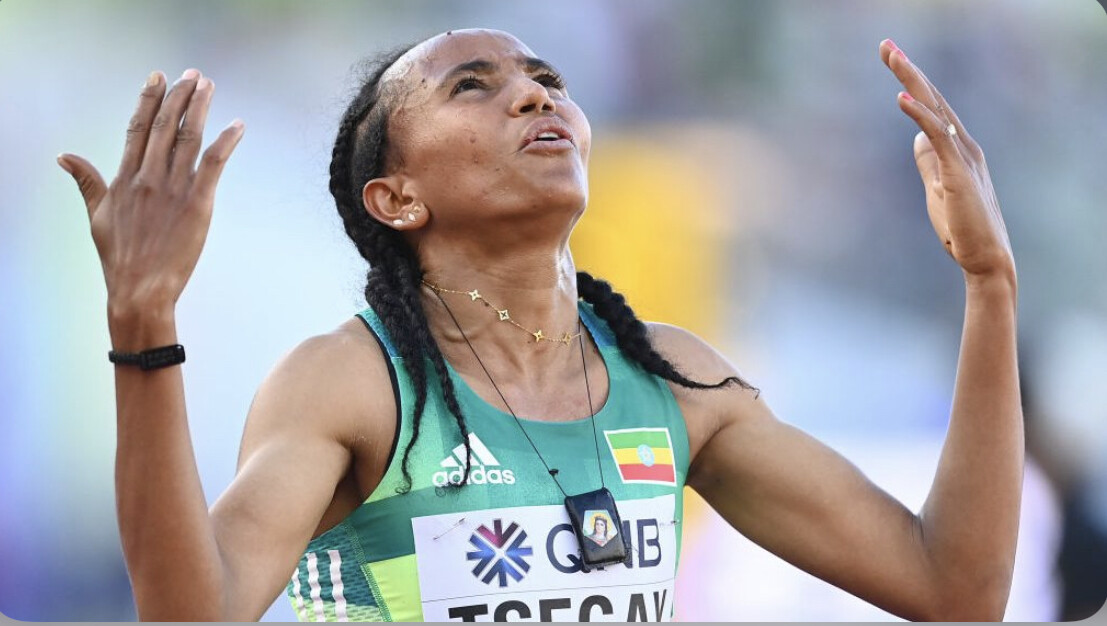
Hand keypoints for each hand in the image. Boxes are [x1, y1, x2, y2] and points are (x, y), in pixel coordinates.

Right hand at [58, 69, 244, 316]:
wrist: (140, 290)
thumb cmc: (120, 257)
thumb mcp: (97, 216)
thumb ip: (86, 181)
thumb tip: (64, 156)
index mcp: (125, 178)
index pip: (137, 128)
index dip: (148, 99)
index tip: (158, 76)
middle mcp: (148, 178)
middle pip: (164, 126)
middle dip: (179, 95)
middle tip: (192, 74)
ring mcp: (172, 189)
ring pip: (187, 138)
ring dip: (199, 108)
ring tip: (208, 86)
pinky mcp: (197, 204)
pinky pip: (213, 165)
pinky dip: (226, 142)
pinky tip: (237, 125)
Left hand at [879, 40, 1014, 283]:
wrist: (985, 259)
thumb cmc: (962, 226)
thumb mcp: (937, 188)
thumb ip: (929, 161)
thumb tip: (916, 138)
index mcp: (957, 147)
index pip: (932, 106)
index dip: (912, 81)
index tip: (890, 58)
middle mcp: (963, 145)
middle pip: (933, 98)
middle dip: (908, 70)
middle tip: (885, 44)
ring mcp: (963, 157)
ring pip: (935, 109)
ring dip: (912, 81)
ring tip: (892, 57)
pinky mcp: (958, 173)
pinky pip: (937, 136)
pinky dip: (920, 115)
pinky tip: (901, 98)